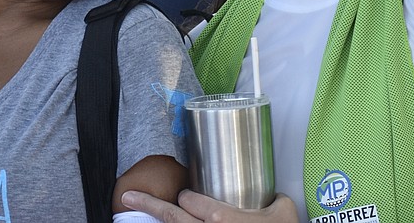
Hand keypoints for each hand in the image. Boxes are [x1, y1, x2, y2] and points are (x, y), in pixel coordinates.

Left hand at [121, 189, 298, 222]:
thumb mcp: (283, 211)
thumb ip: (273, 197)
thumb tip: (272, 194)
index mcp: (222, 217)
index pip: (190, 200)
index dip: (186, 197)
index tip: (185, 196)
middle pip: (170, 217)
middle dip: (150, 206)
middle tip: (129, 198)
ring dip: (156, 222)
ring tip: (133, 209)